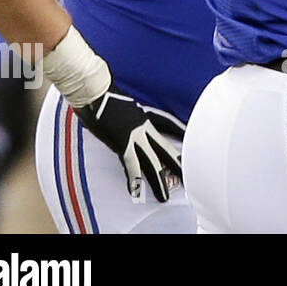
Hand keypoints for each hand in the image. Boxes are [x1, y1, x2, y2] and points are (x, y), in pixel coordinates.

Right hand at [74, 86, 182, 202]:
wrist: (96, 89)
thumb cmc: (103, 92)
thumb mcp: (122, 102)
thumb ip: (127, 112)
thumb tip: (123, 114)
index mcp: (145, 115)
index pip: (169, 125)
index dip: (181, 134)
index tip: (191, 142)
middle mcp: (144, 126)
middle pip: (165, 148)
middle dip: (176, 165)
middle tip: (189, 178)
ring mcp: (135, 135)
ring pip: (152, 162)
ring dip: (158, 181)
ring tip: (165, 196)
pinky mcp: (122, 142)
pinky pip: (131, 164)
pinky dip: (133, 179)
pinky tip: (136, 191)